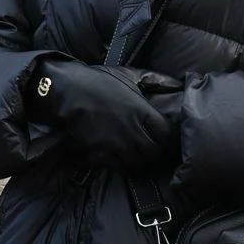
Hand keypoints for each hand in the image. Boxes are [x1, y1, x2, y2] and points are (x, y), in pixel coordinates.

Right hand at [25, 60, 177, 173]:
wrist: (66, 92)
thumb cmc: (98, 81)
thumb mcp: (128, 75)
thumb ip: (155, 79)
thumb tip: (177, 83)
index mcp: (143, 113)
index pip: (168, 136)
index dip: (171, 141)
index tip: (169, 140)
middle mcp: (133, 132)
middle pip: (156, 155)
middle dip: (158, 155)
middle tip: (157, 154)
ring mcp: (117, 146)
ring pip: (139, 165)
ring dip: (142, 164)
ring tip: (141, 160)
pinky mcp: (101, 155)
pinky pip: (119, 169)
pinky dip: (123, 168)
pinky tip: (122, 162)